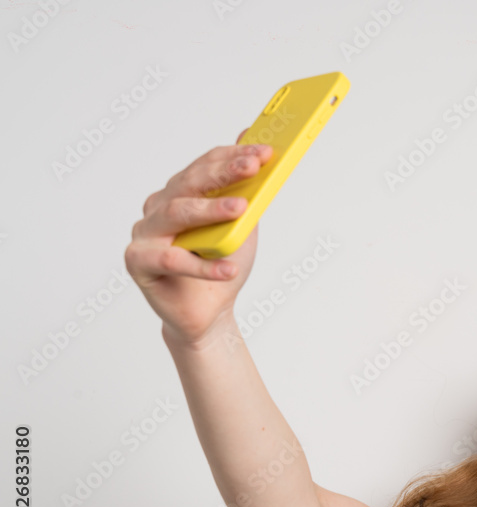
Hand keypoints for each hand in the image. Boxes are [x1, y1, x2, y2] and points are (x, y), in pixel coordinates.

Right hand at [124, 129, 272, 346]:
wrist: (209, 311)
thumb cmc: (221, 263)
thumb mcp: (242, 226)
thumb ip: (247, 193)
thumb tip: (260, 150)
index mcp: (181, 193)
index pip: (204, 166)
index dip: (233, 156)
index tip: (263, 153)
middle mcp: (160, 207)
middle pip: (189, 184)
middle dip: (223, 173)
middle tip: (252, 168)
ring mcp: (146, 233)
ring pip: (177, 214)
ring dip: (211, 210)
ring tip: (241, 209)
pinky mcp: (138, 262)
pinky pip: (171, 259)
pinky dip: (203, 265)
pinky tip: (229, 267)